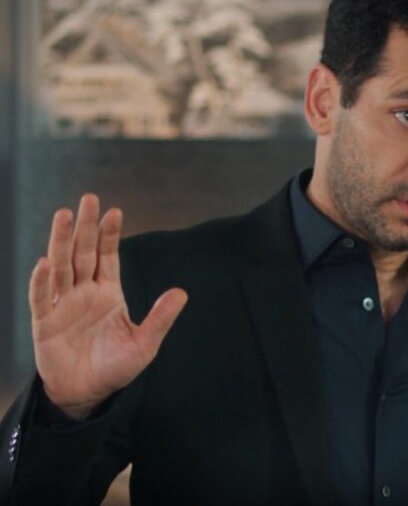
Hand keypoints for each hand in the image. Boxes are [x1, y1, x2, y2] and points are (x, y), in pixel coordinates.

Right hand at [29, 194, 186, 419]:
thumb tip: (181, 292)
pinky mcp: (44, 323)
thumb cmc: (115, 367)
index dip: (109, 234)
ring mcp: (63, 305)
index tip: (114, 211)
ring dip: (61, 242)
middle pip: (82, 253)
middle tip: (88, 199)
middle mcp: (84, 293)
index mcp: (108, 293)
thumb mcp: (145, 343)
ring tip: (63, 216)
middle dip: (85, 227)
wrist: (87, 393)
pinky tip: (44, 264)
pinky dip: (41, 281)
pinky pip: (41, 298)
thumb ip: (160, 318)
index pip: (107, 257)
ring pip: (60, 267)